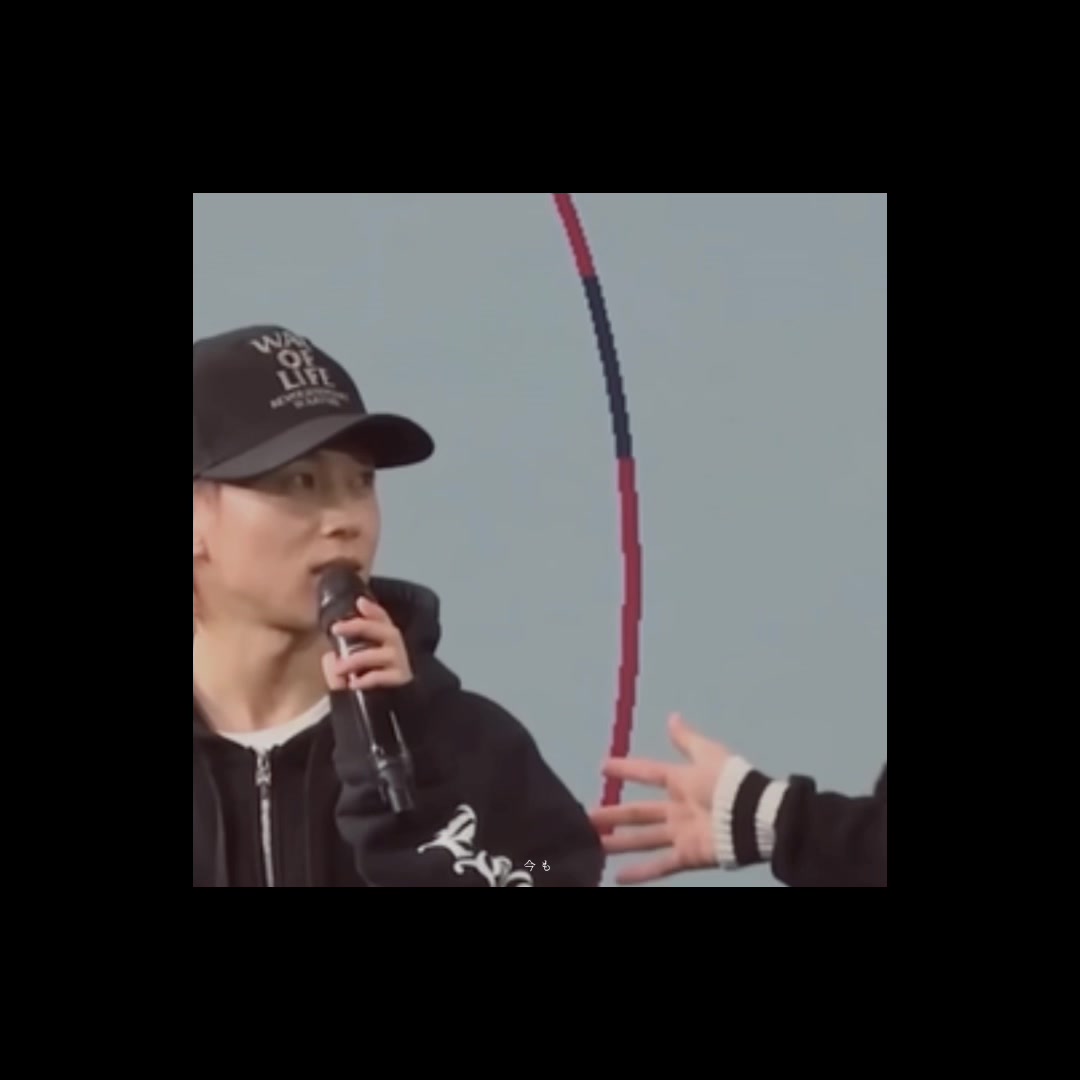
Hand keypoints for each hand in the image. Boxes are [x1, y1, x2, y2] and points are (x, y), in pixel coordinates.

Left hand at [321, 598, 413, 691]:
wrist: (380, 711)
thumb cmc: (364, 684)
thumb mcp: (346, 670)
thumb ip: (337, 659)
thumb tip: (331, 656)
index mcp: (384, 640)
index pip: (382, 619)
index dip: (373, 610)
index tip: (359, 602)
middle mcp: (395, 648)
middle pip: (385, 630)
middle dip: (360, 626)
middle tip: (336, 628)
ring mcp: (400, 664)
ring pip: (382, 654)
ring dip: (357, 659)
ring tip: (339, 668)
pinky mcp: (400, 682)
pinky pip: (384, 676)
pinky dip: (368, 678)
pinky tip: (353, 684)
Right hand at [589, 714, 732, 884]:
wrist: (752, 816)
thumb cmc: (727, 783)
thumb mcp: (705, 754)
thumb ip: (686, 739)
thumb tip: (672, 717)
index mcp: (681, 781)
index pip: (647, 773)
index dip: (627, 769)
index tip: (603, 766)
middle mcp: (677, 808)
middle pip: (638, 812)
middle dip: (613, 814)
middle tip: (586, 817)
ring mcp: (681, 834)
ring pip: (643, 839)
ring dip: (618, 842)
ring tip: (593, 845)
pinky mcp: (687, 855)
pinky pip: (660, 865)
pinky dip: (640, 872)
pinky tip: (617, 877)